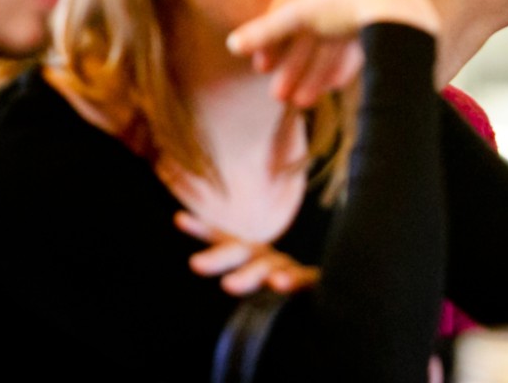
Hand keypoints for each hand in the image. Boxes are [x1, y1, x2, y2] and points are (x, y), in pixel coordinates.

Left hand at [177, 211, 318, 295]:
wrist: (329, 288)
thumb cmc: (281, 286)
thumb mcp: (254, 276)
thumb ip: (235, 274)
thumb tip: (197, 237)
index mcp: (251, 254)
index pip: (224, 239)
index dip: (203, 229)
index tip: (178, 219)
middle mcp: (267, 257)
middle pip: (242, 252)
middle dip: (218, 258)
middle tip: (195, 265)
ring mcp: (288, 268)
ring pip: (267, 268)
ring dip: (249, 275)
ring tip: (228, 286)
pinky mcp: (311, 281)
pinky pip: (303, 280)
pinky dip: (291, 280)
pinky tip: (280, 283)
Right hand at [227, 0, 438, 106]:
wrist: (401, 9)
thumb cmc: (343, 4)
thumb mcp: (298, 17)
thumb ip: (265, 31)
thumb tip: (231, 45)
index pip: (282, 5)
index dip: (270, 40)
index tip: (261, 68)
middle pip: (306, 27)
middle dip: (294, 65)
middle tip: (279, 96)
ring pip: (328, 39)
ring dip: (313, 72)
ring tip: (301, 103)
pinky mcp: (378, 12)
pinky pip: (351, 41)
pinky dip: (339, 64)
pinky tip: (329, 89)